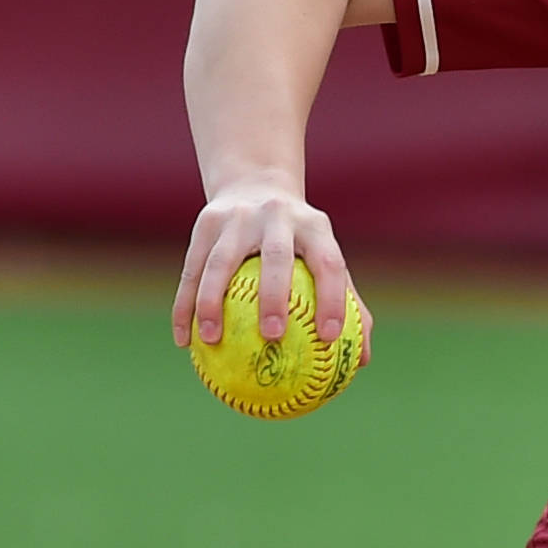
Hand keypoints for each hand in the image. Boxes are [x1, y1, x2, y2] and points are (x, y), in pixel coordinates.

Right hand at [175, 190, 358, 351]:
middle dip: (274, 295)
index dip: (333, 298)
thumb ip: (348, 303)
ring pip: (221, 261)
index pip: (329, 262)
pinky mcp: (206, 223)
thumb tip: (362, 360)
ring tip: (210, 340)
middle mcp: (277, 217)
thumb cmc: (300, 242)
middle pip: (276, 257)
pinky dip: (185, 305)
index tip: (329, 338)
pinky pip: (191, 269)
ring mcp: (238, 217)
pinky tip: (184, 340)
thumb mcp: (325, 257)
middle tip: (271, 335)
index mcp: (314, 227)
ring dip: (212, 301)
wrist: (255, 186)